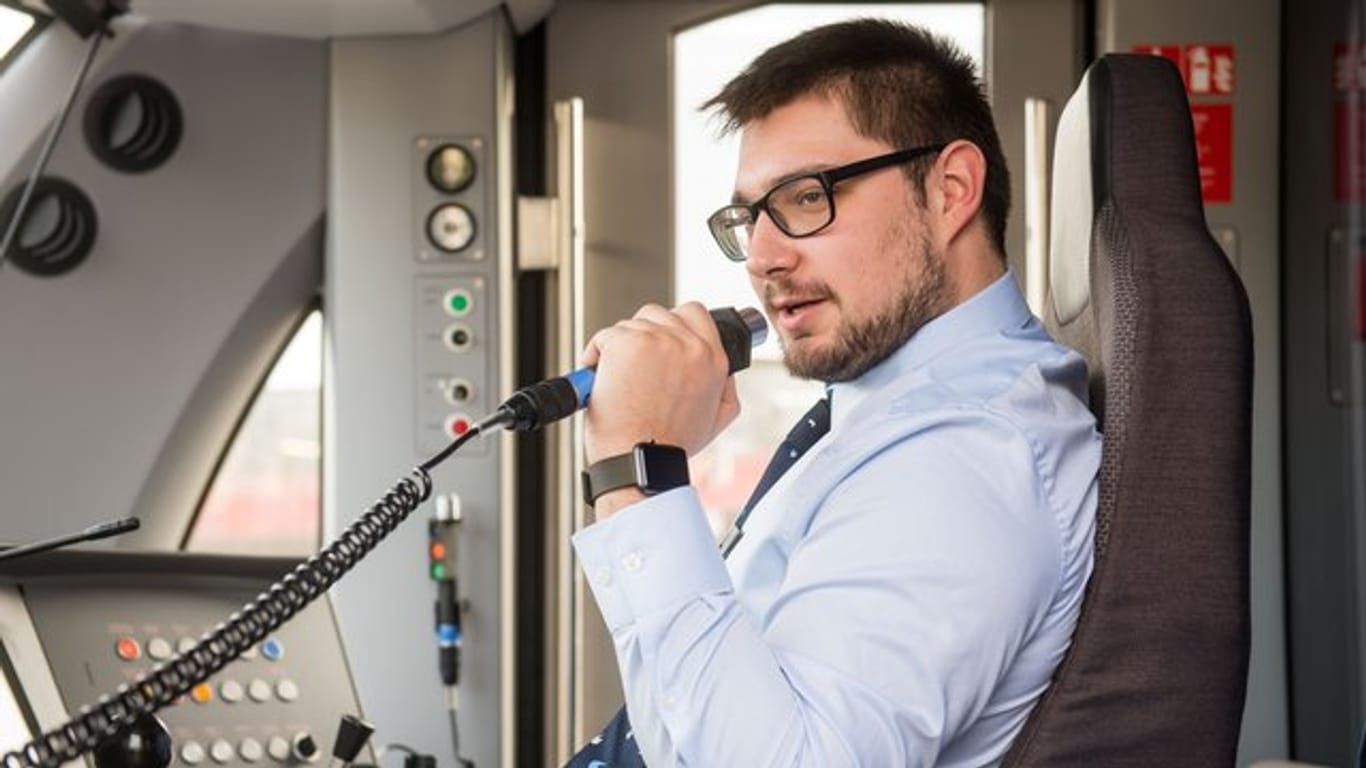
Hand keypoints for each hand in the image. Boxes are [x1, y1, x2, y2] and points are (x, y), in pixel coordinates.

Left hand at [579, 302, 740, 466]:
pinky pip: (605, 335)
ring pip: (631, 324)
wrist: (640, 459)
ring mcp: (655, 339)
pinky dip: (596, 353)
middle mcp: (688, 344)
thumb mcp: (718, 419)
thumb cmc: (670, 446)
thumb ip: (726, 387)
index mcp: (713, 359)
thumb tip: (723, 370)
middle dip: (644, 334)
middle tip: (635, 362)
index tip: (662, 339)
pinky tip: (601, 377)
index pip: (696, 313)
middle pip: (660, 313)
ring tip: (619, 377)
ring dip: (621, 346)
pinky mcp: (625, 343)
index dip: (675, 324)